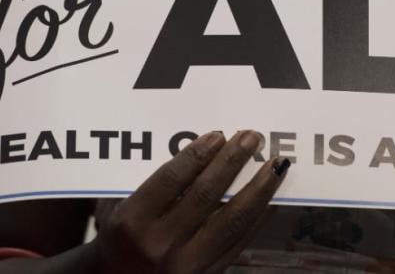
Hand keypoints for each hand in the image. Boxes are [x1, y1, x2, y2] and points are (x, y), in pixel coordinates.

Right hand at [91, 130, 290, 273]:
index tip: (218, 135)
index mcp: (133, 221)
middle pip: (205, 196)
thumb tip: (200, 147)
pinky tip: (272, 196)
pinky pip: (240, 242)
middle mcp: (161, 243)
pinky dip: (260, 217)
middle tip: (251, 136)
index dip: (196, 155)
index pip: (171, 180)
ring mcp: (187, 263)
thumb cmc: (120, 236)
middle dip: (232, 162)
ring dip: (257, 189)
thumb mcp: (120, 206)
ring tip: (274, 164)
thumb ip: (153, 181)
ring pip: (231, 221)